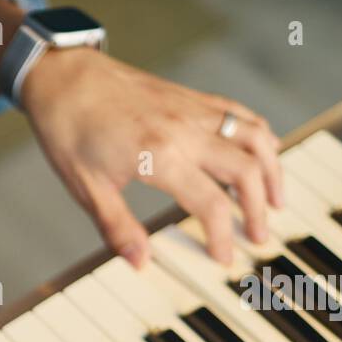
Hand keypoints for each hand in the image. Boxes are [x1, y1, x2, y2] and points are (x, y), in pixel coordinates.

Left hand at [20, 47, 282, 266]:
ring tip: (276, 200)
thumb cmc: (70, 131)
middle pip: (246, 171)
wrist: (65, 79)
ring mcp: (193, 110)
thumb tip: (140, 263)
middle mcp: (186, 130)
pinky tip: (264, 154)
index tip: (224, 257)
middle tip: (258, 236)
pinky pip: (240, 114)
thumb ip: (118, 228)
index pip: (212, 204)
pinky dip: (259, 135)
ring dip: (272, 170)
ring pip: (254, 136)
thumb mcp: (87, 189)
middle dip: (259, 209)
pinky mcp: (192, 97)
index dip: (223, 236)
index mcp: (161, 157)